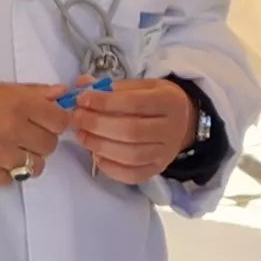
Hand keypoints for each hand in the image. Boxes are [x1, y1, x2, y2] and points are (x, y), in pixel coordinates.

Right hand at [0, 77, 70, 186]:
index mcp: (14, 102)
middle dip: (41, 140)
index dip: (57, 121)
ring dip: (27, 159)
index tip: (48, 121)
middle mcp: (11, 129)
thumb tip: (60, 93)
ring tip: (8, 150)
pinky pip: (12, 181)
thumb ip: (28, 91)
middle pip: (50, 145)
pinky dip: (6, 173)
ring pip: (35, 167)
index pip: (58, 120)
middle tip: (25, 135)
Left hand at [68, 78, 198, 183]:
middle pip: (131, 131)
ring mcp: (165, 153)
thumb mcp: (142, 86)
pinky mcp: (157, 169)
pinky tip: (96, 155)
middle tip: (77, 118)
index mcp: (169, 101)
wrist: (184, 122)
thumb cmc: (157, 100)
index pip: (134, 103)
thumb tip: (82, 85)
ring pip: (131, 155)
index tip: (82, 99)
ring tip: (82, 135)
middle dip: (97, 125)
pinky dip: (110, 168)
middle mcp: (171, 129)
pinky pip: (132, 175)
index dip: (104, 102)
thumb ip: (113, 87)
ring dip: (100, 145)